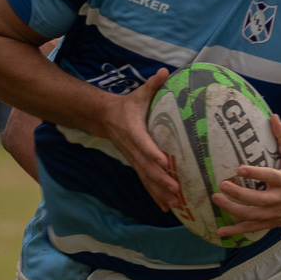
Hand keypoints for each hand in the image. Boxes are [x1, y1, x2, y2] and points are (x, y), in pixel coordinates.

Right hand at [97, 69, 179, 209]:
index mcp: (133, 130)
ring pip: (146, 178)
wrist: (105, 118)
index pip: (143, 142)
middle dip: (160, 179)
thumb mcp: (139, 93)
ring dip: (159, 191)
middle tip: (175, 188)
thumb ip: (152, 84)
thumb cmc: (128, 105)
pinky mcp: (136, 165)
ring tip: (174, 203)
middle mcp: (132, 148)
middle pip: (146, 166)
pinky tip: (166, 207)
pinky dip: (155, 195)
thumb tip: (164, 71)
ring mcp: (133, 159)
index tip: (163, 160)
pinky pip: (146, 182)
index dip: (152, 152)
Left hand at [213, 115, 280, 234]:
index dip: (255, 174)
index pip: (270, 177)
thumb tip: (273, 116)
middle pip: (257, 199)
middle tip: (221, 185)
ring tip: (216, 199)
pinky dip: (236, 231)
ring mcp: (276, 213)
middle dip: (238, 194)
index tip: (239, 169)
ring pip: (252, 215)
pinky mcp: (272, 222)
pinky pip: (252, 228)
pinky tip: (221, 231)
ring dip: (232, 209)